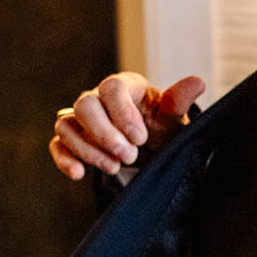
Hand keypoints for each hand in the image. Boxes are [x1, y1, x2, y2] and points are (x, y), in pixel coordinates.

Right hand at [50, 71, 206, 180]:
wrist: (151, 148)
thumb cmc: (161, 127)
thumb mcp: (172, 118)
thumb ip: (179, 102)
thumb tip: (198, 82)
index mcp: (125, 86)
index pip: (111, 88)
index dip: (122, 113)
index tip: (140, 138)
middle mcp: (98, 98)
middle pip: (85, 105)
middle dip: (104, 134)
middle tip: (129, 156)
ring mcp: (82, 119)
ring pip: (67, 125)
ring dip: (88, 149)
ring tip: (114, 167)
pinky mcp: (72, 139)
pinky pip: (58, 144)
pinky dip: (64, 159)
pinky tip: (78, 174)